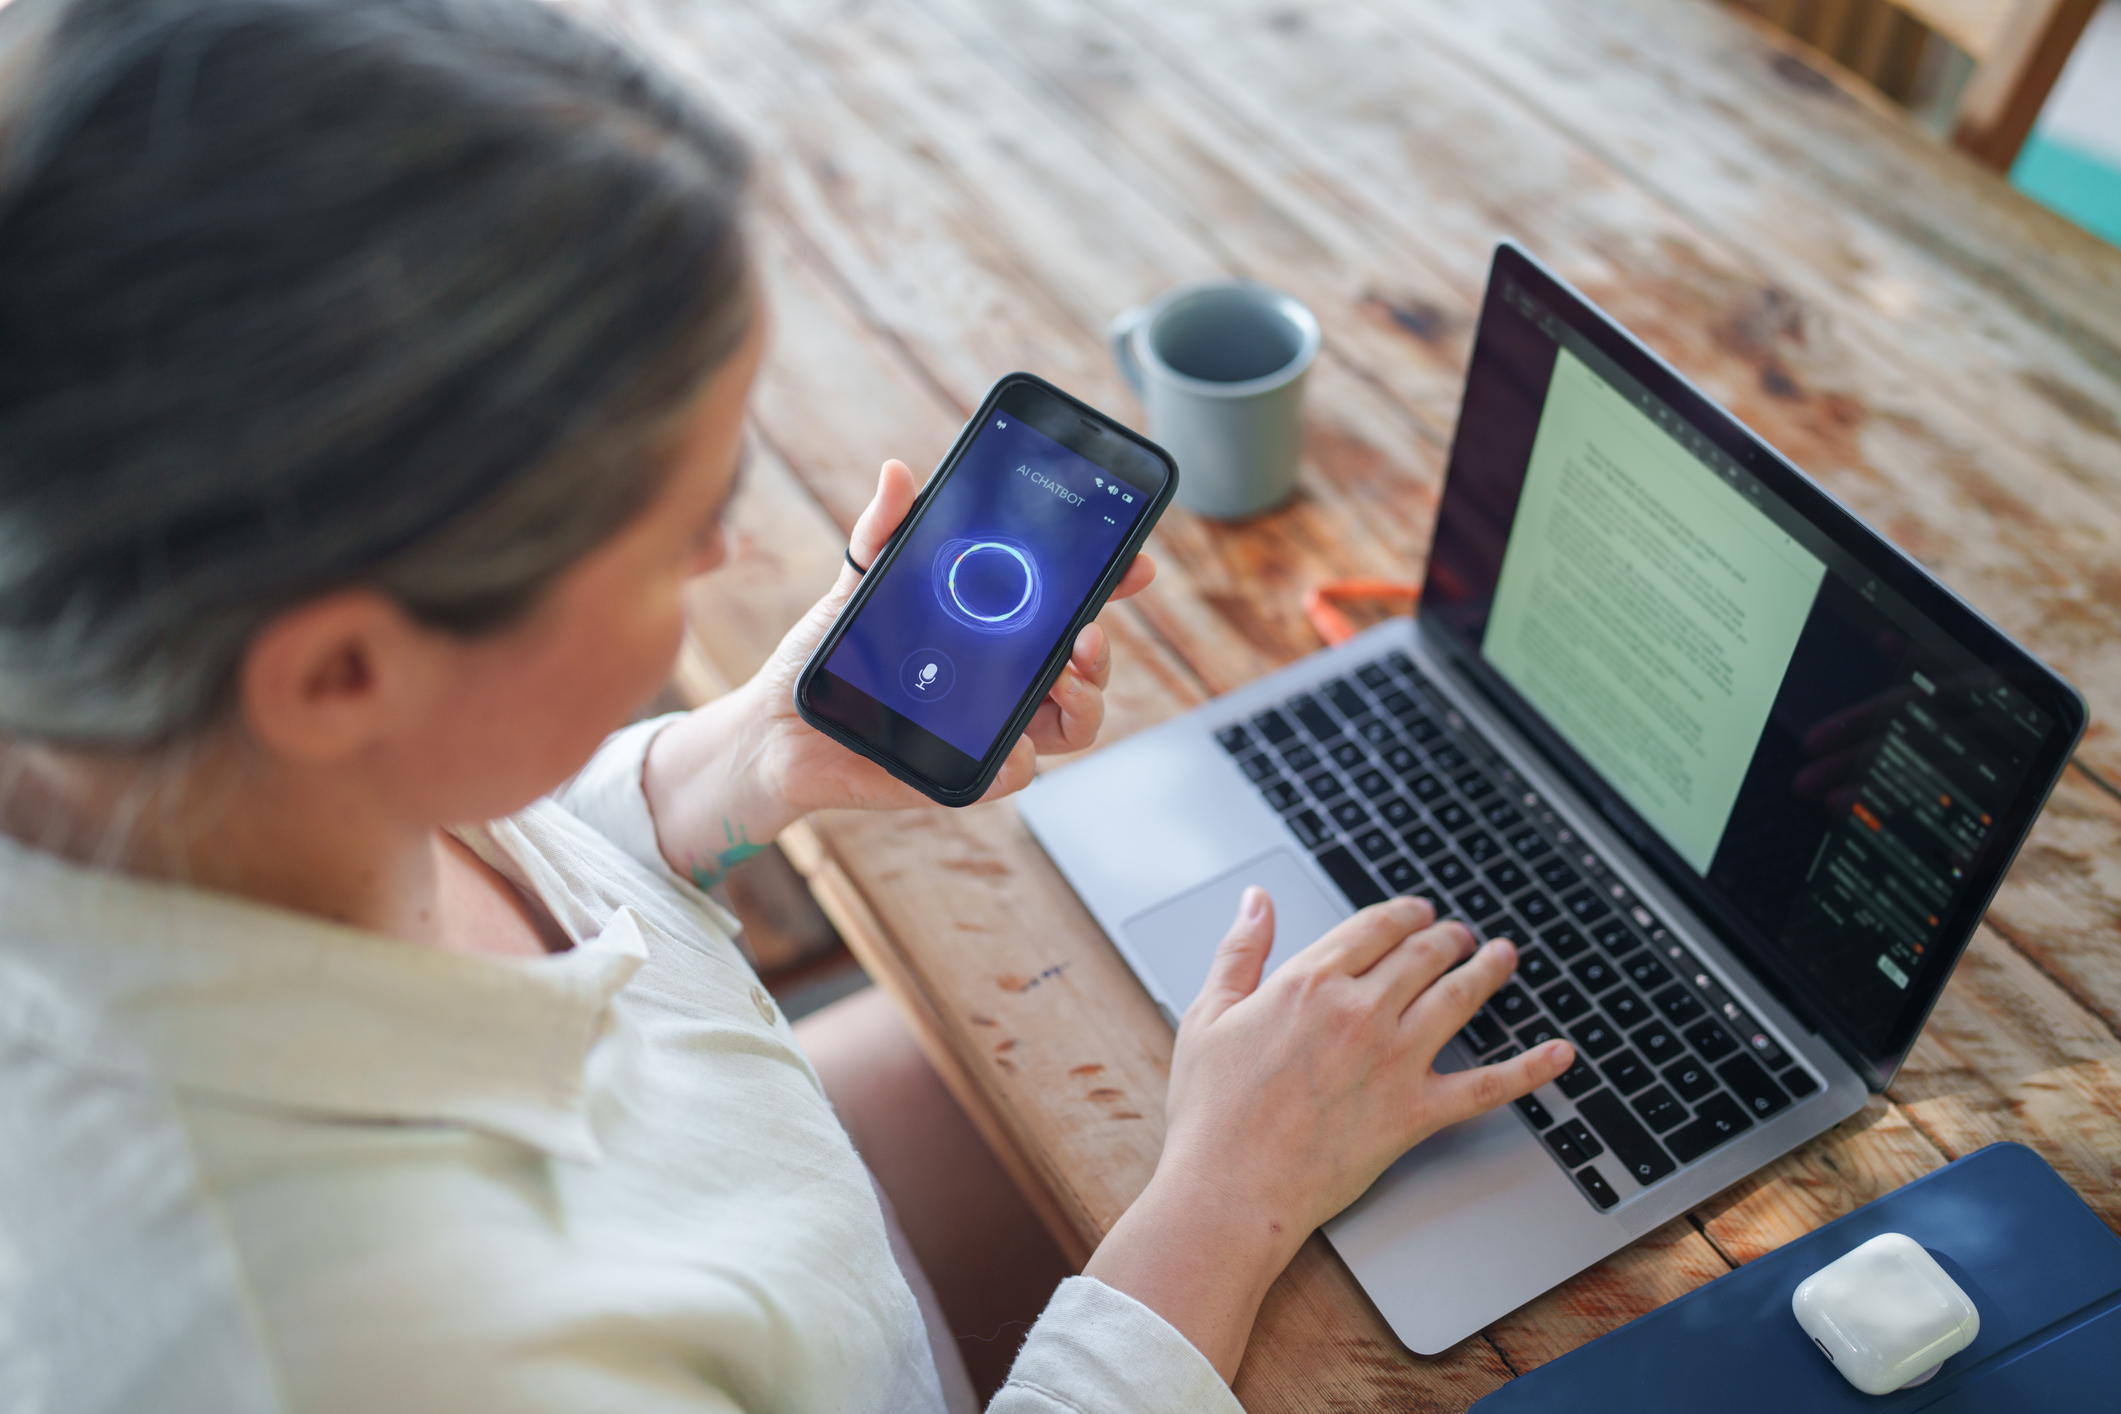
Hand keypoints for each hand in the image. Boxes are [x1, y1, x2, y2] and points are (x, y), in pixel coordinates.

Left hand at [643, 460, 1154, 886]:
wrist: (780, 725)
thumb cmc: (829, 652)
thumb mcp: (858, 583)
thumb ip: (884, 533)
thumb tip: (897, 475)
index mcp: (994, 629)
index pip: (1067, 605)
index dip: (1109, 584)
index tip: (1132, 563)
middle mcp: (1004, 678)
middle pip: (1086, 668)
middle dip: (1103, 649)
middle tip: (1086, 633)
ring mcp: (993, 726)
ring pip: (1074, 724)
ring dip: (1084, 702)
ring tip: (1063, 681)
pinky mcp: (968, 773)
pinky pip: (1014, 772)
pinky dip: (1017, 758)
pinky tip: (1006, 741)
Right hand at [1084, 892, 1573, 1380]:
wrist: (1232, 1186)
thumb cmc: (1212, 1110)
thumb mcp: (1209, 1013)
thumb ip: (1240, 950)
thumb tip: (1257, 900)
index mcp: (1309, 982)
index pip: (1373, 927)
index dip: (1402, 913)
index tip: (1416, 911)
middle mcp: (1360, 1011)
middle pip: (1422, 955)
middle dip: (1446, 937)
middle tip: (1459, 934)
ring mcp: (1395, 1060)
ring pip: (1459, 998)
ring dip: (1488, 970)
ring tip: (1503, 956)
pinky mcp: (1415, 1112)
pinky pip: (1486, 1086)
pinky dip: (1529, 1068)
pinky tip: (1558, 1053)